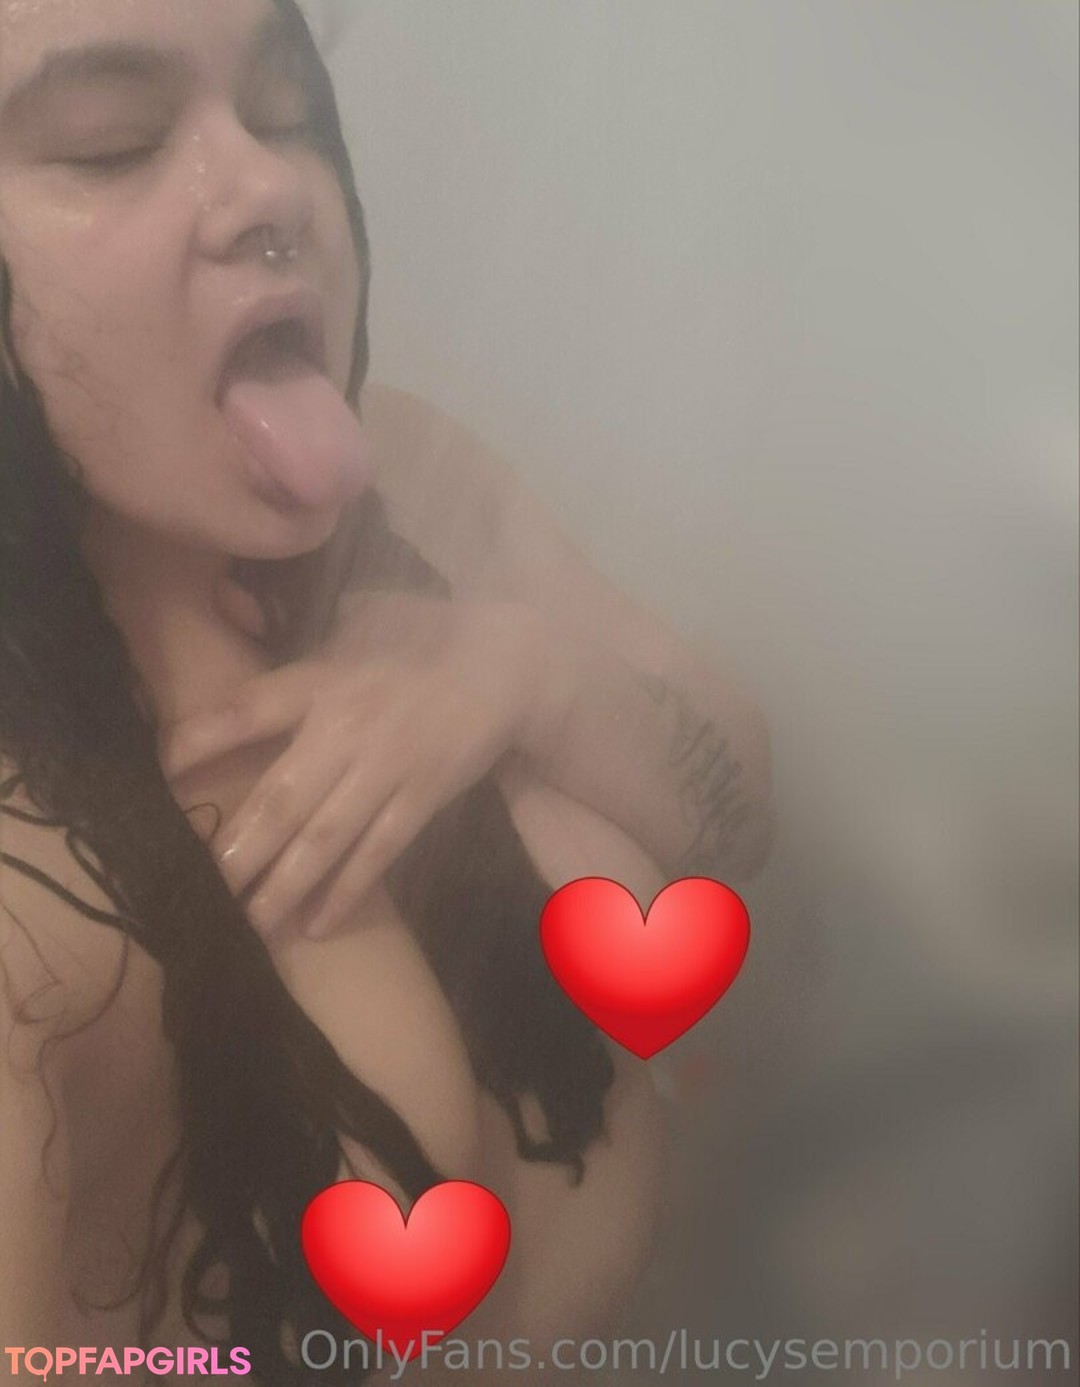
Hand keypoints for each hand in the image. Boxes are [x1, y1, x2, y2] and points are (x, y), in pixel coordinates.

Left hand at [160, 592, 575, 940]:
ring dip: (285, 883)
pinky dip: (349, 890)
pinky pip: (380, 852)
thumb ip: (307, 630)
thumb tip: (238, 608)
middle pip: (284, 795)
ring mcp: (389, 768)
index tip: (165, 766)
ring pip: (327, 836)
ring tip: (248, 923)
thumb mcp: (362, 615)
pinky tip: (317, 925)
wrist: (509, 661)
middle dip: (241, 844)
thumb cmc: (426, 634)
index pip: (253, 707)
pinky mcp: (424, 797)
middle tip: (200, 886)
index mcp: (326, 678)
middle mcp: (349, 727)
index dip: (207, 736)